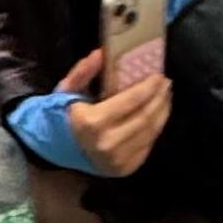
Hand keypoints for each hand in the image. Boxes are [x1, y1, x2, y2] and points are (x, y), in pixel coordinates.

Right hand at [57, 49, 169, 176]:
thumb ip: (84, 71)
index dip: (148, 87)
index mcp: (92, 122)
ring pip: (150, 132)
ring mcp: (118, 160)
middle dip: (159, 98)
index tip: (158, 75)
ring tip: (165, 96)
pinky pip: (148, 145)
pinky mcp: (125, 168)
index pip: (130, 101)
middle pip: (145, 117)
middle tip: (166, 83)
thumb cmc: (63, 117)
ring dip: (162, 112)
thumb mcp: (67, 90)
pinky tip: (157, 114)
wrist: (56, 150)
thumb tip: (101, 53)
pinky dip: (156, 128)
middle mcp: (108, 143)